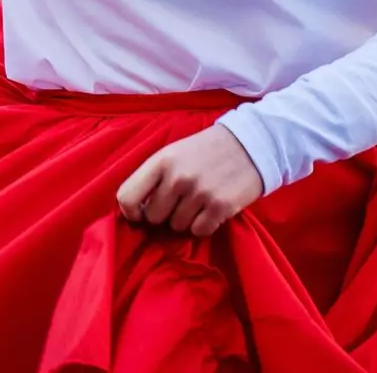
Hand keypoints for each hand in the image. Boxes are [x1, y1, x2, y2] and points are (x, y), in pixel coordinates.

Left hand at [116, 125, 263, 238]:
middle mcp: (177, 177)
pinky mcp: (220, 206)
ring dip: (186, 220)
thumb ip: (154, 177)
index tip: (139, 215)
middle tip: (179, 204)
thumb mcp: (174, 153)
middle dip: (164, 215)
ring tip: (199, 201)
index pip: (127, 196)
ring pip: (177, 227)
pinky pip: (199, 231)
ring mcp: (199, 192)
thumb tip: (137, 210)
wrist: (249, 144)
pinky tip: (211, 209)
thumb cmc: (205, 150)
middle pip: (153, 217)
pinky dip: (204, 225)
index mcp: (161, 161)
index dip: (130, 212)